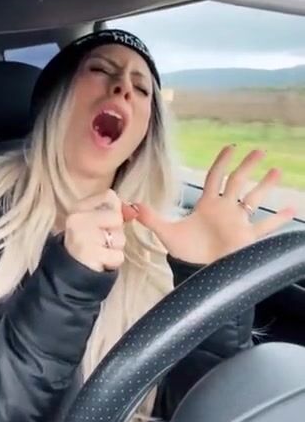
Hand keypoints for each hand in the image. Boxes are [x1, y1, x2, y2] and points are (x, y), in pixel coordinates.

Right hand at [64, 189, 137, 271]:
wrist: (71, 271)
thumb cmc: (88, 243)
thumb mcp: (97, 220)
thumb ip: (115, 210)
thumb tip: (135, 210)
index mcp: (78, 206)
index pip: (109, 196)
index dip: (115, 209)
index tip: (106, 222)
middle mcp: (77, 218)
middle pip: (117, 217)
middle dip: (116, 231)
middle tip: (100, 241)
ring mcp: (83, 236)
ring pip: (120, 237)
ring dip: (116, 248)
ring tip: (100, 251)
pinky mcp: (91, 255)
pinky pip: (119, 256)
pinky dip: (114, 261)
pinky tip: (101, 262)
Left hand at [132, 146, 295, 265]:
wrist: (199, 273)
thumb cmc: (186, 252)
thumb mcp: (167, 233)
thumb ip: (152, 218)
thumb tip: (133, 205)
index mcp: (208, 204)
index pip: (215, 177)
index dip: (222, 162)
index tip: (231, 148)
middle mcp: (226, 209)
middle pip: (238, 182)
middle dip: (247, 166)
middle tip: (259, 151)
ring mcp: (238, 222)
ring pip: (254, 199)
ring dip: (266, 185)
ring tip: (277, 171)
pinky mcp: (247, 237)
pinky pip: (266, 226)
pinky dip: (279, 219)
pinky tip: (292, 209)